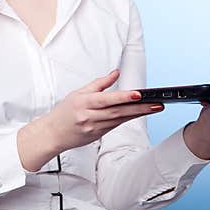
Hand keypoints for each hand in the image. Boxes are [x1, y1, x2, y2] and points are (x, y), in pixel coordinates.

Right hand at [43, 69, 164, 151]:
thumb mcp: (78, 93)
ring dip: (138, 113)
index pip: (106, 99)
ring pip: (120, 119)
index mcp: (83, 102)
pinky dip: (128, 119)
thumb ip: (98, 83)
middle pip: (118, 111)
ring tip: (154, 107)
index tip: (138, 95)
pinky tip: (139, 114)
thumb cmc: (64, 112)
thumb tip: (115, 73)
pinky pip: (116, 125)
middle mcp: (89, 116)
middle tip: (157, 103)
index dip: (123, 97)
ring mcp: (94, 128)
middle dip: (140, 108)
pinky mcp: (98, 135)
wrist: (52, 134)